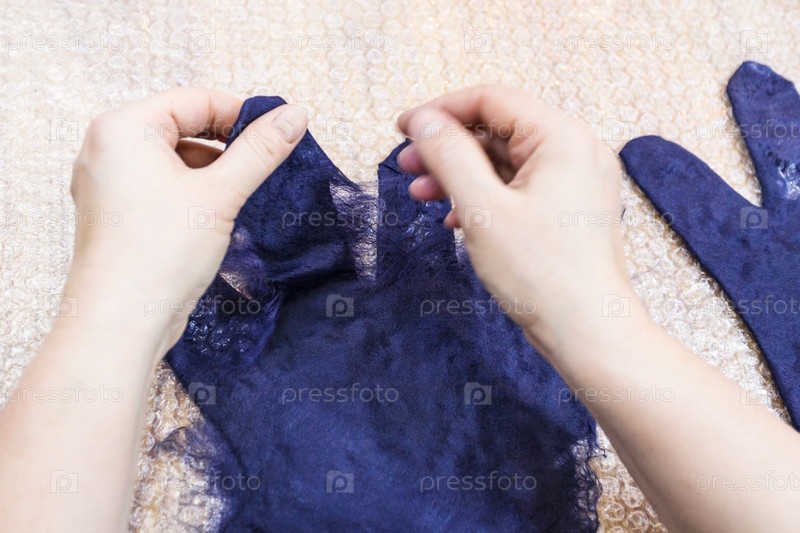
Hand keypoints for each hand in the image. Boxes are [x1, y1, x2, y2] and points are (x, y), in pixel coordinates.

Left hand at [66, 88, 306, 347]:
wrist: (120, 321)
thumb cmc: (160, 252)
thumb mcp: (220, 194)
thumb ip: (260, 150)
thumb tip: (295, 115)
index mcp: (122, 128)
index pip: (195, 101)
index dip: (240, 116)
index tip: (276, 137)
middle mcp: (106, 148)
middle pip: (182, 127)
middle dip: (225, 148)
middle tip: (260, 170)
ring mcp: (107, 182)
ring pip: (173, 160)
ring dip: (210, 173)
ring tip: (235, 201)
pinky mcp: (115, 212)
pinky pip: (160, 185)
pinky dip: (190, 193)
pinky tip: (212, 218)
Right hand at [397, 85, 643, 357]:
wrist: (586, 332)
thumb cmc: (542, 274)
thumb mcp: (482, 209)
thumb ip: (448, 156)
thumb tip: (422, 121)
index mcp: (561, 137)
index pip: (492, 100)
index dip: (441, 110)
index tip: (404, 128)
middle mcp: (575, 150)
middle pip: (497, 129)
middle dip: (447, 147)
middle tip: (407, 165)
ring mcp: (575, 180)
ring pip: (505, 160)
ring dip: (461, 173)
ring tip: (421, 193)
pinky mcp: (569, 208)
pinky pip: (519, 186)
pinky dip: (484, 195)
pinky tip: (455, 217)